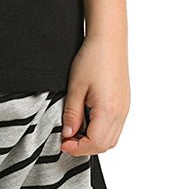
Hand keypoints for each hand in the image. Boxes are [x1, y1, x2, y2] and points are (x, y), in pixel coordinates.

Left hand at [60, 36, 129, 154]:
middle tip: (67, 139)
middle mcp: (120, 113)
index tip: (62, 143)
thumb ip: (71, 114)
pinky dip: (101, 132)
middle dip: (84, 147)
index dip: (77, 148)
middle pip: (105, 145)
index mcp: (109, 111)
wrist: (109, 40)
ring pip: (111, 138)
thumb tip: (68, 133)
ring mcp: (124, 109)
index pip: (95, 144)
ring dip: (93, 141)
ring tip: (75, 131)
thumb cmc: (93, 58)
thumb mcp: (75, 88)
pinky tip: (87, 122)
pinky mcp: (124, 104)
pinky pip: (115, 127)